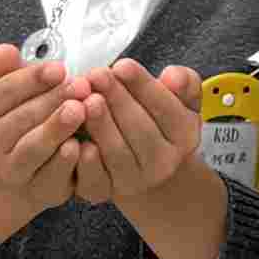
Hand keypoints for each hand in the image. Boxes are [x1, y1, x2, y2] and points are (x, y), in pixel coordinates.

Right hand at [0, 45, 86, 216]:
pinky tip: (85, 146)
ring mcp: (10, 171)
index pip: (3, 90)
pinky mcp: (38, 191)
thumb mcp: (16, 87)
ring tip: (80, 110)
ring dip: (57, 129)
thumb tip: (4, 51)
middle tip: (82, 85)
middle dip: (53, 100)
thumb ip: (8, 68)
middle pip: (22, 118)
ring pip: (33, 149)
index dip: (32, 78)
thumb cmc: (25, 114)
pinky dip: (68, 162)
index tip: (59, 68)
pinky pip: (52, 176)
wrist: (27, 168)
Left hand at [72, 59, 203, 207]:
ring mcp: (134, 181)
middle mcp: (163, 162)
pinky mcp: (106, 193)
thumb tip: (172, 76)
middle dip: (117, 99)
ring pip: (117, 153)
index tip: (122, 65)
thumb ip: (184, 83)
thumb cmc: (156, 122)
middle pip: (140, 130)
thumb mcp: (179, 99)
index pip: (166, 108)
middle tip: (97, 75)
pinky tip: (74, 140)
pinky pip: (95, 180)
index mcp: (184, 136)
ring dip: (100, 125)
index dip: (143, 86)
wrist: (144, 167)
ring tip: (85, 100)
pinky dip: (85, 162)